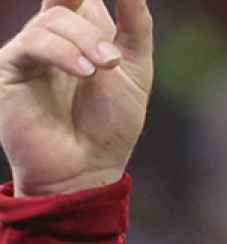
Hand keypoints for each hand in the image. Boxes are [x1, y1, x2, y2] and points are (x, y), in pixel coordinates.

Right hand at [0, 0, 152, 195]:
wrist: (88, 167)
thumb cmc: (111, 123)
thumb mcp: (136, 69)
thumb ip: (136, 25)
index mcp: (83, 30)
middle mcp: (54, 34)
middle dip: (86, 7)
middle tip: (113, 46)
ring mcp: (31, 49)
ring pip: (54, 19)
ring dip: (86, 40)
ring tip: (107, 68)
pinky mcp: (11, 66)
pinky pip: (34, 43)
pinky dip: (63, 52)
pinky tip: (85, 71)